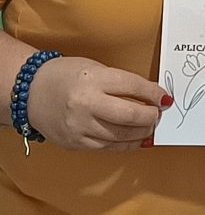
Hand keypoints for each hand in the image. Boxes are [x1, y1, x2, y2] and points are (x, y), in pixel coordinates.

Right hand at [24, 57, 169, 149]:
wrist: (30, 92)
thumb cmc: (64, 76)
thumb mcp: (93, 68)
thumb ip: (120, 82)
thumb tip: (150, 96)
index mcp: (92, 79)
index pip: (132, 86)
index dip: (154, 94)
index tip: (164, 98)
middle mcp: (86, 104)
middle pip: (130, 115)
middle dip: (151, 117)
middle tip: (158, 115)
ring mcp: (80, 126)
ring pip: (121, 135)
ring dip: (141, 133)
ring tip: (149, 127)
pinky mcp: (75, 143)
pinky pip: (108, 146)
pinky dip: (125, 144)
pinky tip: (134, 139)